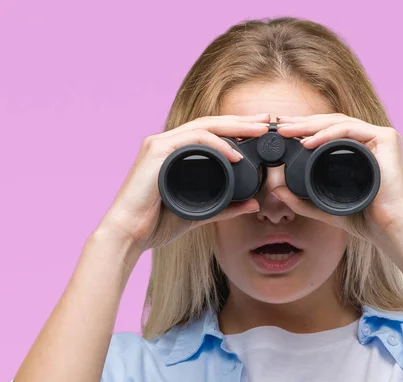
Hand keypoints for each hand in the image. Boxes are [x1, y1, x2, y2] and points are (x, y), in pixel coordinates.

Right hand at [98, 114, 271, 252]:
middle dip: (242, 121)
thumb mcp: (201, 213)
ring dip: (234, 127)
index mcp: (176, 153)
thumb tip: (254, 204)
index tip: (262, 130)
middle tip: (267, 120)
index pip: (212, 134)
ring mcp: (160, 145)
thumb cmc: (157, 224)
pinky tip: (236, 154)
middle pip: (211, 124)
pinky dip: (216, 146)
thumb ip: (226, 207)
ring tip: (259, 131)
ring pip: (204, 127)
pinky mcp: (156, 152)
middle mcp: (168, 143)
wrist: (129, 235)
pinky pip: (192, 141)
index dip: (238, 129)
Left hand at [274, 113, 402, 242]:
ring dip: (310, 125)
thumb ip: (302, 201)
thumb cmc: (364, 220)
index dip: (303, 130)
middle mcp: (371, 139)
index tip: (280, 133)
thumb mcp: (325, 208)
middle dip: (302, 123)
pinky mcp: (387, 138)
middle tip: (278, 126)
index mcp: (360, 150)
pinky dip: (327, 134)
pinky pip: (350, 130)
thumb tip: (277, 191)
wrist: (389, 228)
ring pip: (339, 123)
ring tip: (287, 131)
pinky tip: (308, 142)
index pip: (328, 132)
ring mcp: (381, 136)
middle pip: (331, 124)